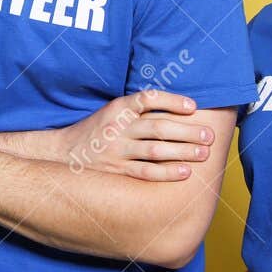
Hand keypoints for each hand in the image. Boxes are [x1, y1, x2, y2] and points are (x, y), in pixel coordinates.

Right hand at [58, 90, 214, 181]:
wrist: (62, 154)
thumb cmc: (96, 131)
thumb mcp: (112, 112)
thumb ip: (138, 110)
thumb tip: (177, 109)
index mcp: (118, 109)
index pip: (148, 99)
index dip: (172, 102)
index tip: (193, 107)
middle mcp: (118, 128)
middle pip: (158, 127)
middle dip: (187, 131)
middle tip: (208, 135)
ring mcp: (117, 150)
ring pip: (155, 150)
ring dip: (183, 151)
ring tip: (204, 153)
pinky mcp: (117, 171)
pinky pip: (146, 172)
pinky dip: (167, 172)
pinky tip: (185, 172)